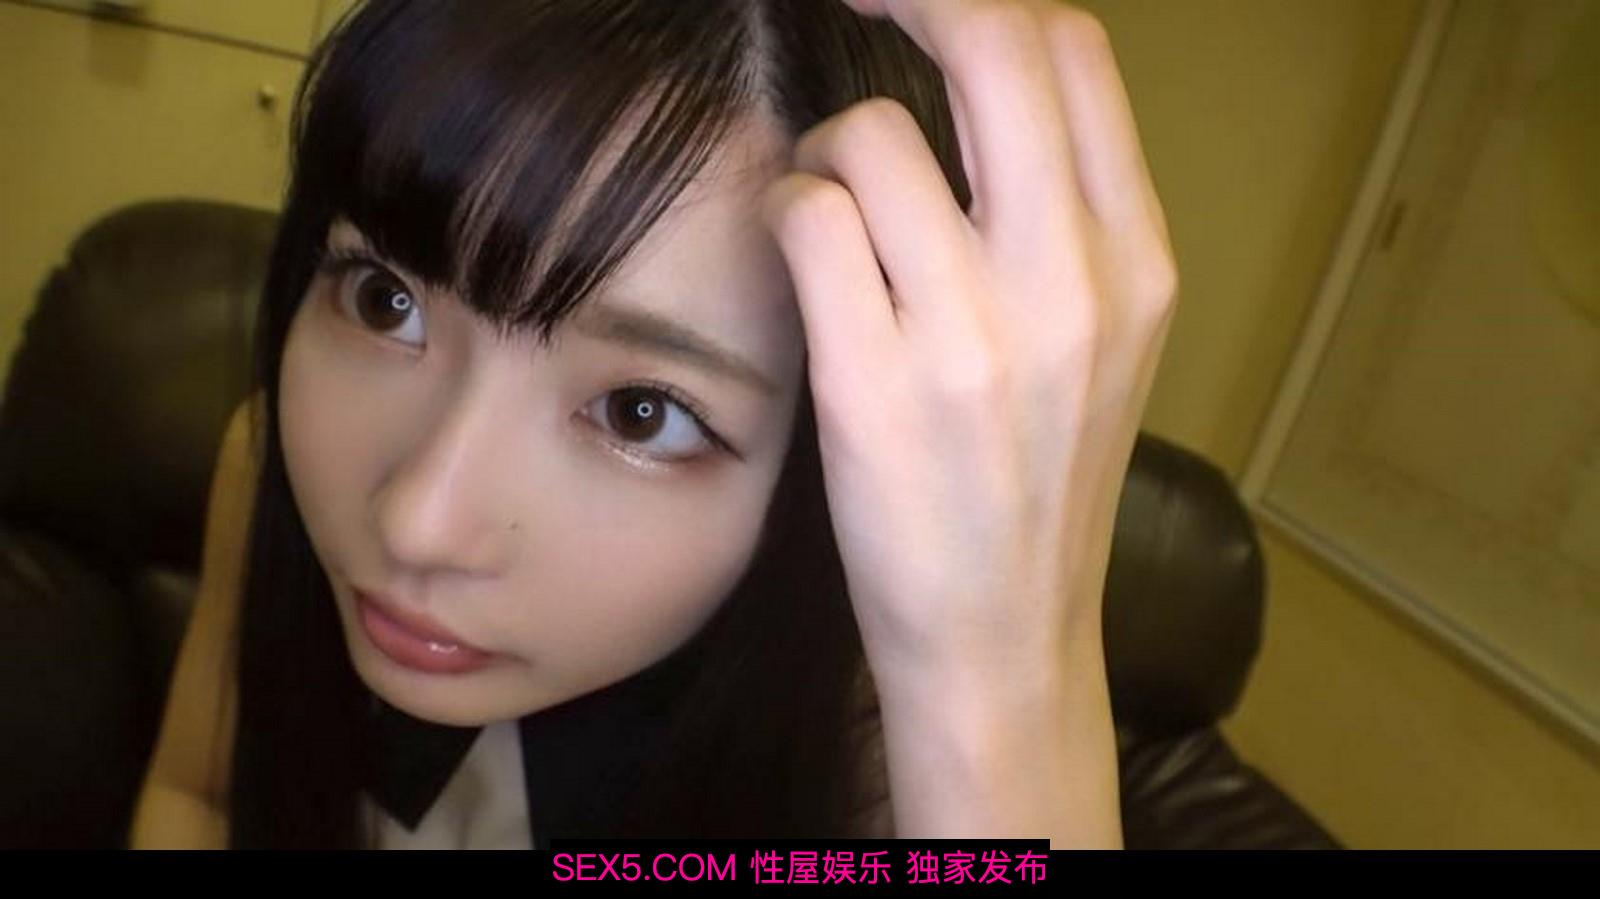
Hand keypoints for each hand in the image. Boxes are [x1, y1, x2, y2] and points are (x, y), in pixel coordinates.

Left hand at [759, 0, 1178, 681]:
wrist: (1005, 635)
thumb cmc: (1037, 484)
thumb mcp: (1104, 343)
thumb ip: (1064, 219)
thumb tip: (978, 93)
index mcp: (1139, 262)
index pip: (1078, 54)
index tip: (927, 7)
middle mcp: (1075, 282)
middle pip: (993, 43)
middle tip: (861, 5)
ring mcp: (976, 335)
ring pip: (872, 135)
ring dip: (826, 152)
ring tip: (829, 211)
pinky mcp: (879, 386)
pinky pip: (809, 218)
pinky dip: (789, 214)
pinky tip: (802, 263)